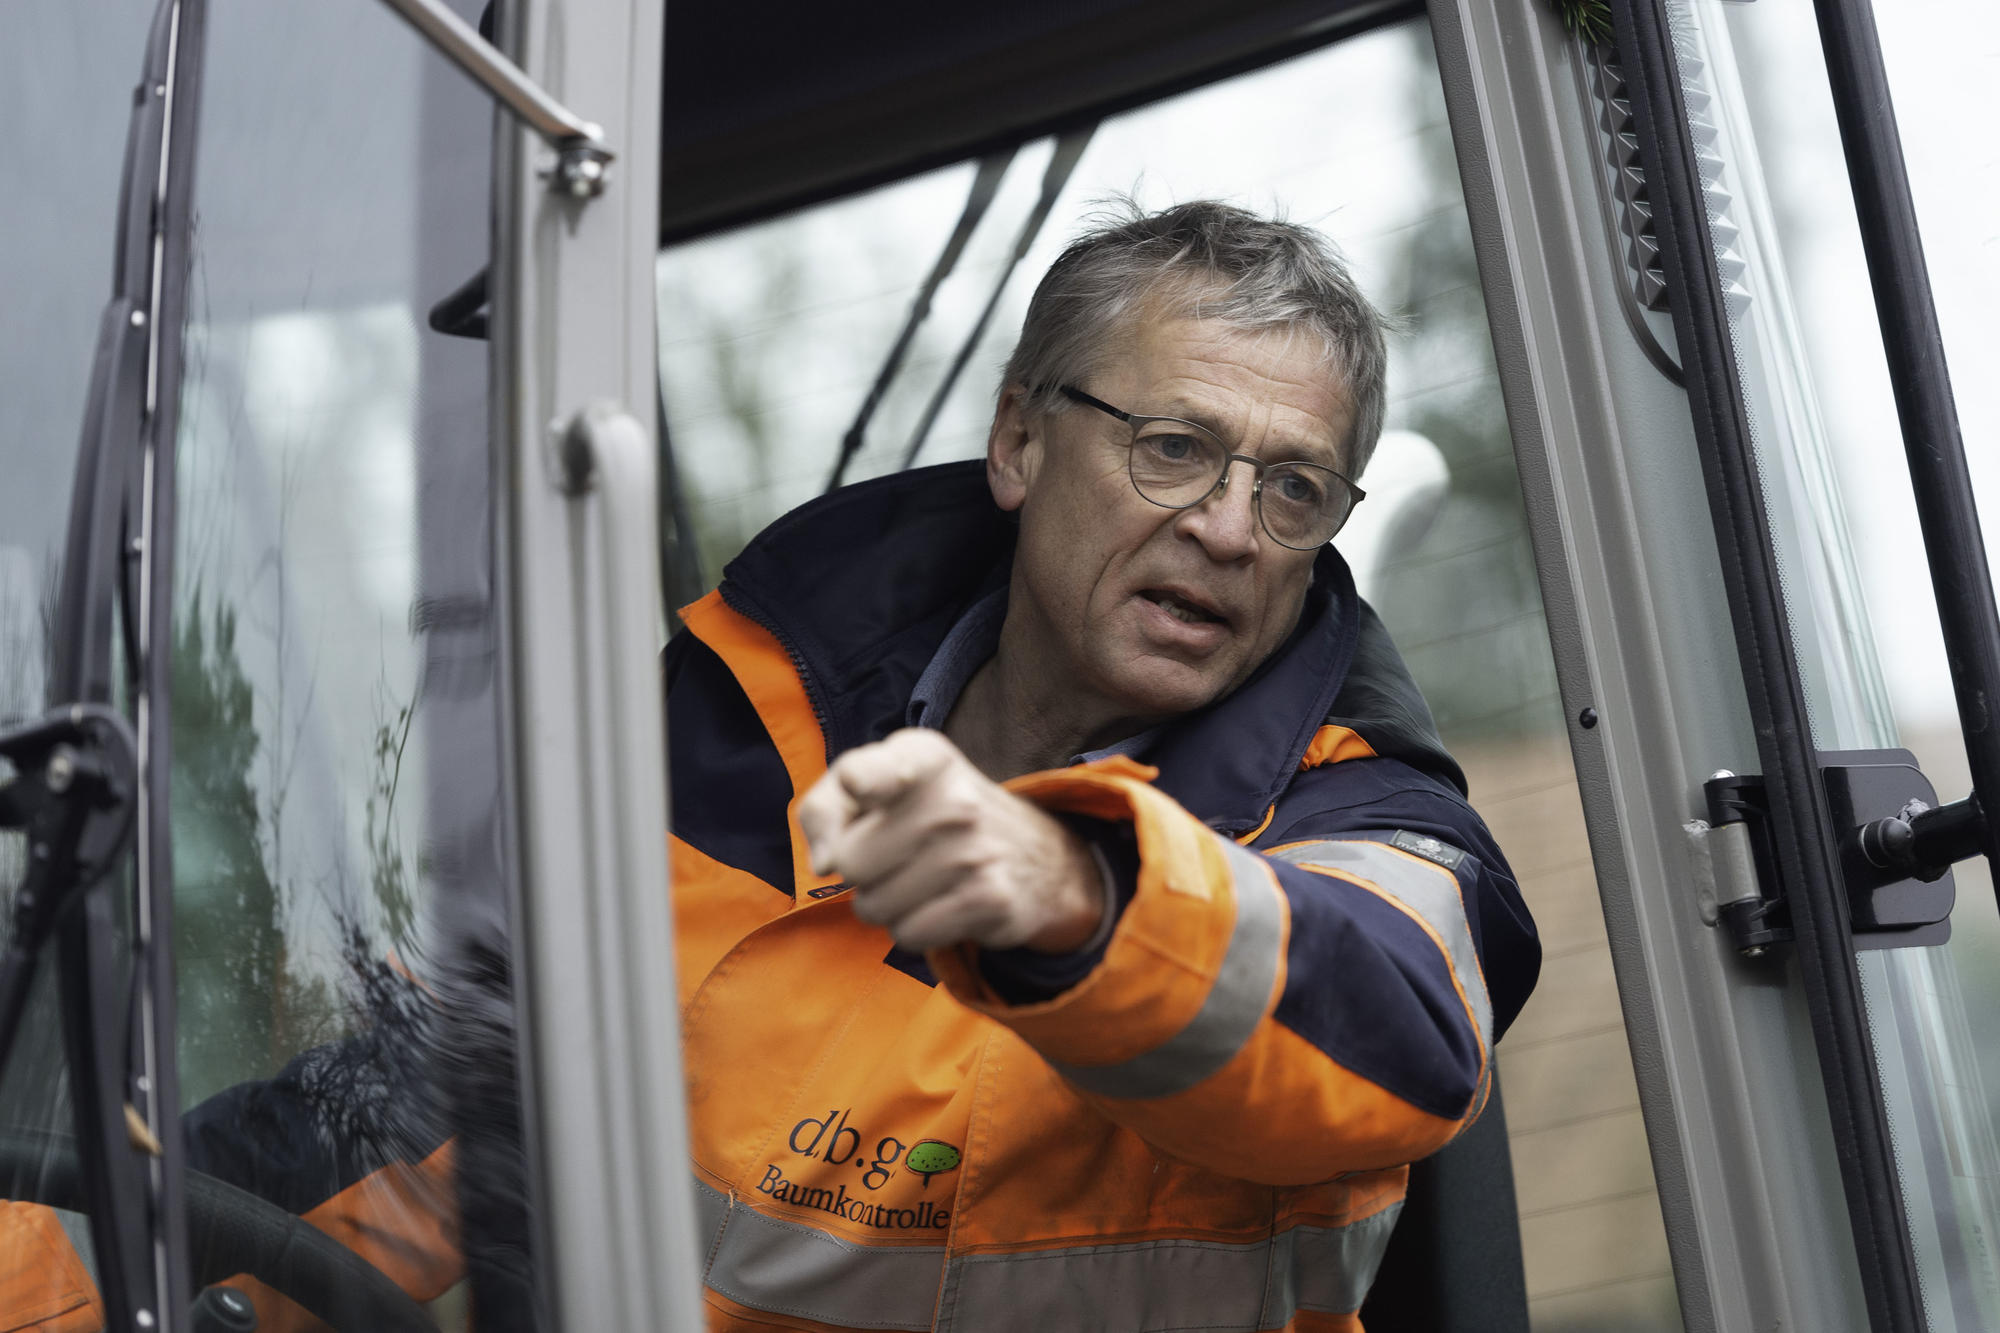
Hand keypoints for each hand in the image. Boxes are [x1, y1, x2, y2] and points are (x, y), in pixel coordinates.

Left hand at [797, 729, 1104, 953]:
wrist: (1036, 853)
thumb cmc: (931, 816)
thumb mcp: (880, 787)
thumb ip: (826, 809)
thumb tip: (822, 863)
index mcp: (924, 756)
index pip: (867, 771)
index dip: (858, 782)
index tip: (858, 786)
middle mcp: (953, 797)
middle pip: (849, 862)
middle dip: (861, 871)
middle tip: (897, 855)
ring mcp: (974, 850)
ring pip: (873, 907)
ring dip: (886, 904)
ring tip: (922, 879)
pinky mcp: (989, 899)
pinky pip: (907, 935)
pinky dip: (915, 929)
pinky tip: (942, 904)